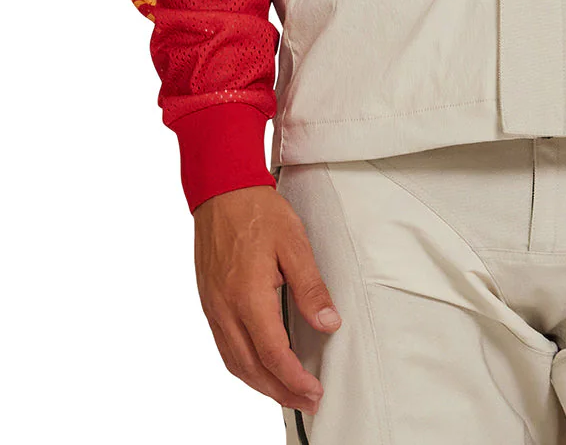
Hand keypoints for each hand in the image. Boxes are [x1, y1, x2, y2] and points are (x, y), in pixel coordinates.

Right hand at [193, 184, 341, 413]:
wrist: (221, 191)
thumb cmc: (257, 212)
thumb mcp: (294, 244)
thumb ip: (311, 287)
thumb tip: (328, 323)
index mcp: (248, 296)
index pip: (272, 353)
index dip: (294, 379)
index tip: (314, 390)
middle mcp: (225, 309)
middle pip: (251, 368)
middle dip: (280, 391)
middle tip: (307, 401)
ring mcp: (213, 308)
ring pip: (234, 362)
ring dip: (261, 384)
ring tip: (287, 392)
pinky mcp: (209, 303)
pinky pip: (224, 347)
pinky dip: (243, 367)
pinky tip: (258, 367)